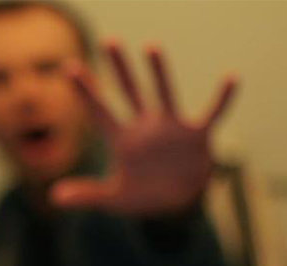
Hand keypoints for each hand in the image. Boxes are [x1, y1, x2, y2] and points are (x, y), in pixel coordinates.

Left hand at [50, 40, 237, 216]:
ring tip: (151, 46)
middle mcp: (146, 127)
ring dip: (159, 72)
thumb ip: (86, 195)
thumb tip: (54, 197)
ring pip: (164, 93)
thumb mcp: (113, 200)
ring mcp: (171, 128)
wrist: (176, 204)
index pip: (99, 111)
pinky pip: (212, 112)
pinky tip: (232, 77)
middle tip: (108, 41)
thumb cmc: (143, 197)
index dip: (85, 91)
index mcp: (123, 140)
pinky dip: (223, 98)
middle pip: (129, 91)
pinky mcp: (197, 135)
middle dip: (119, 68)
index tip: (68, 67)